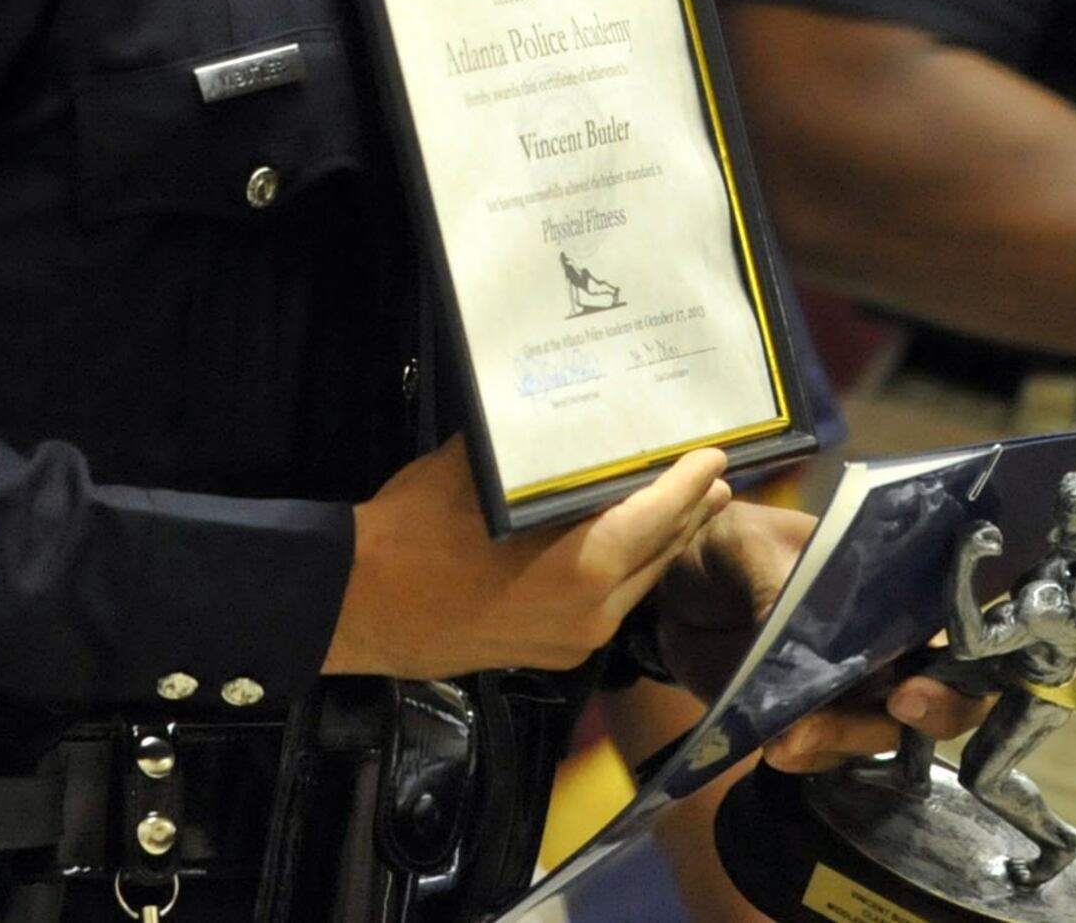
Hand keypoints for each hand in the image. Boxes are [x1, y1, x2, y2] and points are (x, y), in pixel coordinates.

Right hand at [325, 435, 729, 678]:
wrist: (357, 603)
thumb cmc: (416, 529)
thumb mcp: (480, 474)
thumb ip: (537, 457)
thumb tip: (568, 422)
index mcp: (583, 566)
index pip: (658, 515)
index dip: (690, 482)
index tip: (717, 454)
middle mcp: (592, 611)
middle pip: (658, 553)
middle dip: (689, 512)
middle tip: (714, 476)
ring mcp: (574, 640)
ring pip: (637, 583)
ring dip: (663, 543)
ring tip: (688, 507)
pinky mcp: (552, 654)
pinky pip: (609, 605)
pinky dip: (628, 570)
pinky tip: (628, 545)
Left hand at [643, 497, 986, 773]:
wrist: (670, 590)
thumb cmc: (725, 545)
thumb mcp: (746, 543)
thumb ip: (772, 580)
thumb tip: (792, 629)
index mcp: (886, 590)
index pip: (953, 624)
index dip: (965, 659)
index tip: (926, 676)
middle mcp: (881, 644)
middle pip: (937, 692)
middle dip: (934, 712)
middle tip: (899, 706)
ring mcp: (845, 690)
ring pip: (880, 732)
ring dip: (847, 738)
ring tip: (793, 735)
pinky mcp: (804, 722)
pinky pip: (825, 755)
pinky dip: (807, 757)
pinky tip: (774, 746)